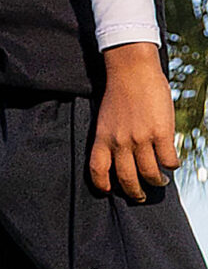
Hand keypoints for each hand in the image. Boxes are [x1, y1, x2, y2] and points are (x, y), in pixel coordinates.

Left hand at [91, 44, 180, 200]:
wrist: (132, 71)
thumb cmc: (120, 92)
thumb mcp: (106, 118)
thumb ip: (112, 136)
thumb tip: (123, 155)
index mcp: (102, 137)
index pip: (97, 169)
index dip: (102, 184)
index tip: (108, 191)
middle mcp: (119, 141)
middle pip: (126, 178)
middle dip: (134, 192)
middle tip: (140, 197)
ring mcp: (140, 138)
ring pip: (149, 173)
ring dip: (156, 181)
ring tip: (160, 182)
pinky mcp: (160, 133)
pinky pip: (168, 160)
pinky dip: (172, 165)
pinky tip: (172, 163)